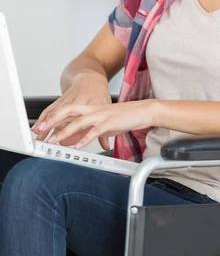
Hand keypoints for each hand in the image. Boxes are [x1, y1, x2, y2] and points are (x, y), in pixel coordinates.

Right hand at [31, 72, 112, 149]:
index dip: (72, 131)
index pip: (80, 119)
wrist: (91, 79)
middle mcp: (78, 101)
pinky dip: (42, 118)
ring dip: (46, 124)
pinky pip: (50, 108)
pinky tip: (37, 126)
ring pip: (55, 112)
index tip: (64, 142)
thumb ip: (104, 129)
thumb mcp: (105, 111)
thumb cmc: (99, 96)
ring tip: (39, 135)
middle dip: (54, 127)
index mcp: (91, 104)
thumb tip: (106, 146)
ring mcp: (68, 99)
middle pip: (65, 115)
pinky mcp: (61, 99)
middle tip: (48, 139)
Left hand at [31, 100, 154, 150]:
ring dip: (64, 132)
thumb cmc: (125, 116)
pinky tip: (77, 146)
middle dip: (53, 120)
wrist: (143, 111)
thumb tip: (82, 139)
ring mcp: (101, 115)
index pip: (68, 109)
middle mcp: (94, 109)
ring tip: (53, 141)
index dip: (54, 116)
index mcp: (92, 108)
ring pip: (78, 122)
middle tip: (40, 130)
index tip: (41, 125)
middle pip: (68, 111)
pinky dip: (84, 139)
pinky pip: (94, 131)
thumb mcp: (105, 122)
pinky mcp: (110, 122)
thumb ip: (92, 129)